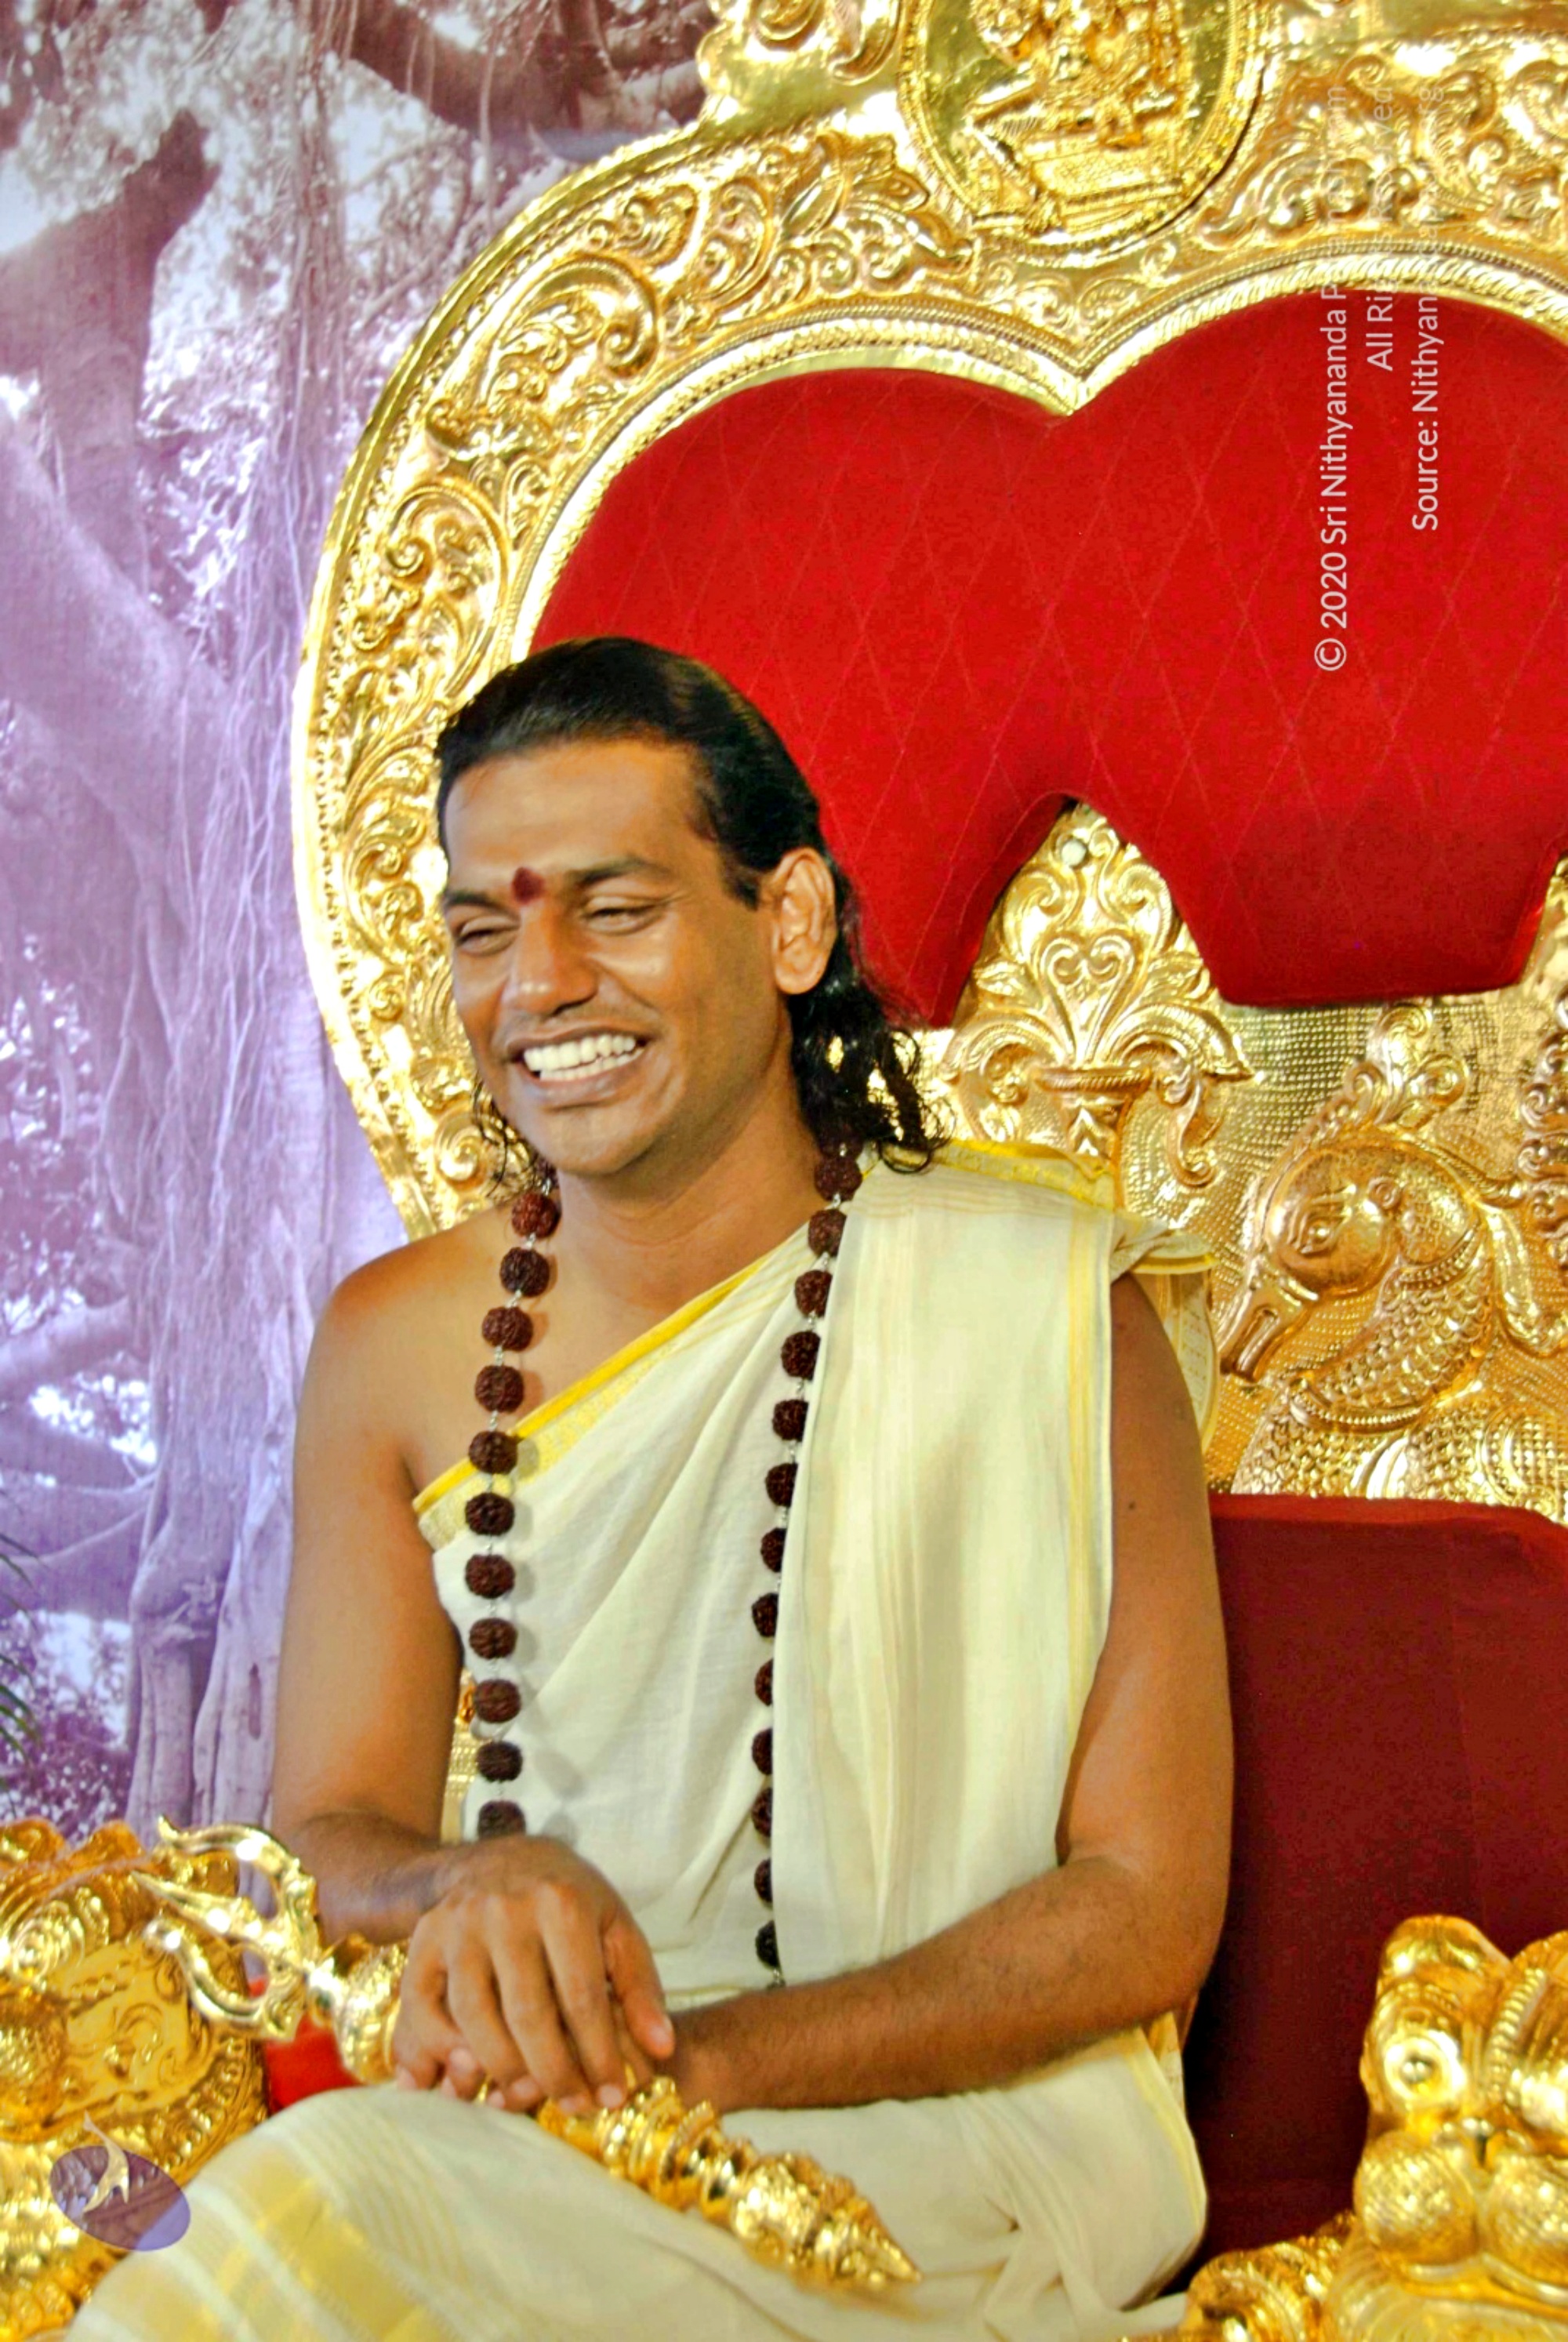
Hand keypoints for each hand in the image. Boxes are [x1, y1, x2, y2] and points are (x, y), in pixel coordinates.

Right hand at [390, 1835, 674, 2116]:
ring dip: (500, 2070)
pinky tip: (464, 2077)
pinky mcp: (423, 1939)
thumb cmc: (569, 1901)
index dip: (598, 2054)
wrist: (501, 1857)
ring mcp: (459, 1924)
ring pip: (473, 2016)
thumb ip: (639, 1986)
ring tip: (527, 2099)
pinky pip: (422, 2005)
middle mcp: (505, 1909)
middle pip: (526, 2013)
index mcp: (561, 1901)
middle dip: (553, 2072)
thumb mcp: (614, 1926)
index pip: (580, 1994)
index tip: (612, 2097)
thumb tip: (662, 2048)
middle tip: (573, 2107)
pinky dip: (438, 2048)